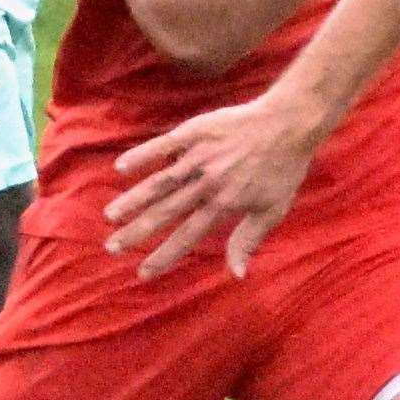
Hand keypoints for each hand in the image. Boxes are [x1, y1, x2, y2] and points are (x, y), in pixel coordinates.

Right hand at [103, 92, 324, 279]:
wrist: (290, 123)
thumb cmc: (284, 168)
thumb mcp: (273, 210)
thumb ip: (248, 241)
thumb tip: (237, 275)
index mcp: (224, 205)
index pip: (187, 237)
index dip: (164, 256)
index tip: (142, 272)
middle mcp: (208, 184)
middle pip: (165, 212)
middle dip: (136, 232)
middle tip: (111, 247)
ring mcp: (201, 157)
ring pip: (159, 183)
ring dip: (133, 200)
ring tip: (110, 215)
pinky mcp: (197, 132)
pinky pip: (165, 145)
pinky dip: (143, 155)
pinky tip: (121, 168)